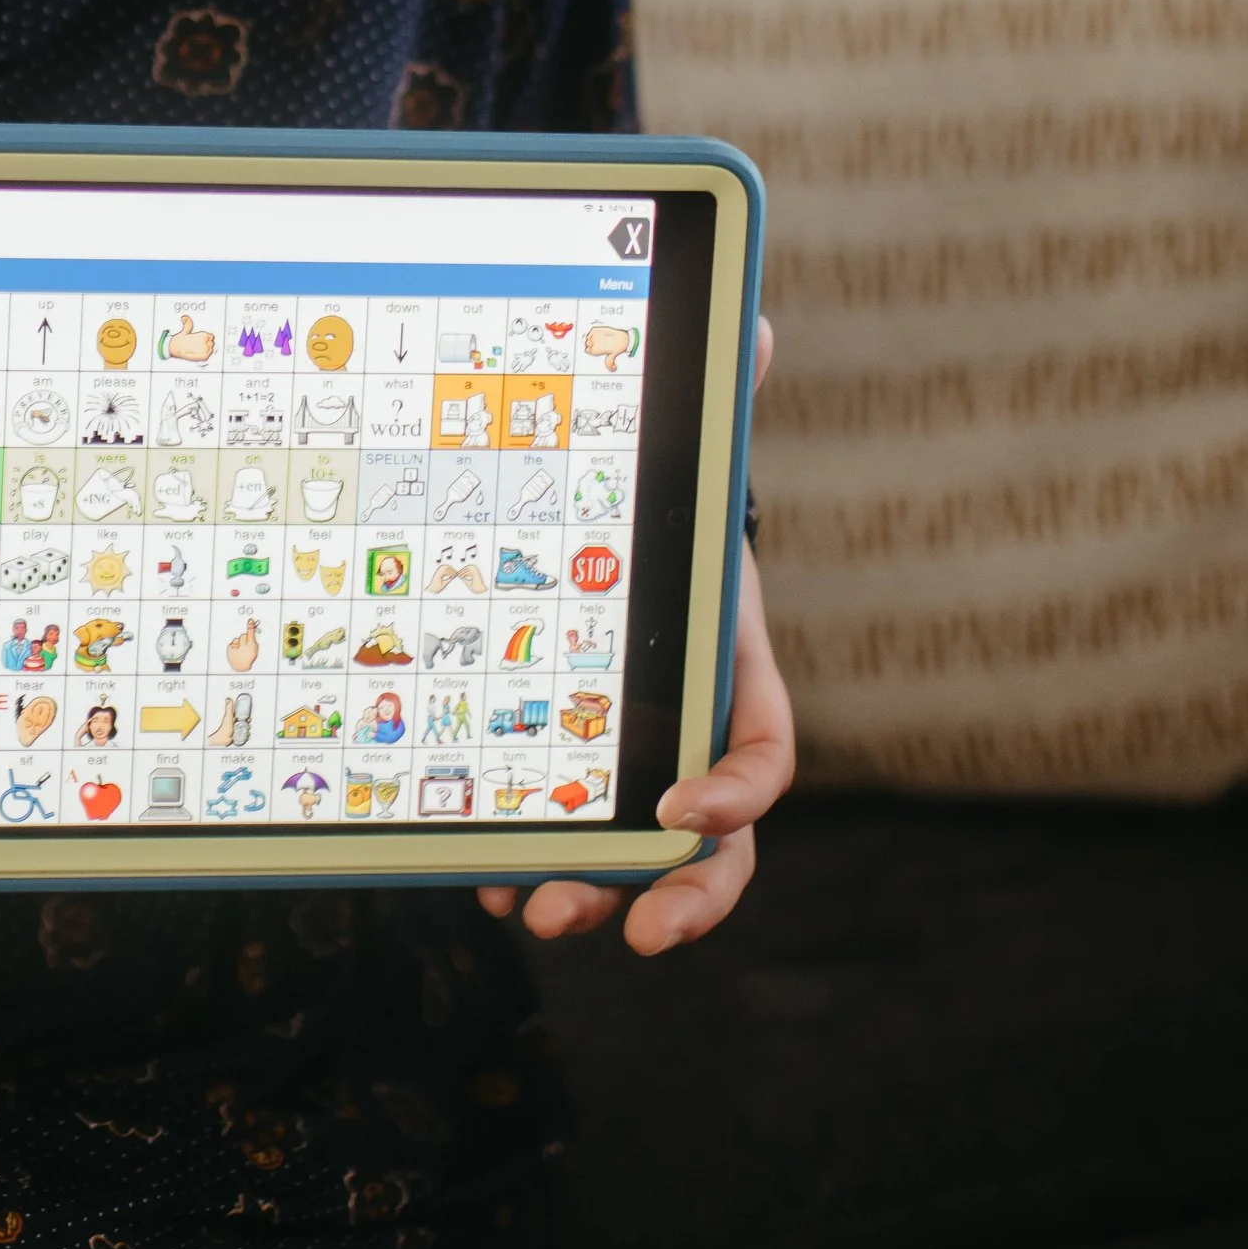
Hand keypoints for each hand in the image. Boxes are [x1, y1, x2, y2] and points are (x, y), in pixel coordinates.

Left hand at [479, 314, 793, 954]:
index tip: (687, 808)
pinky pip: (559, 835)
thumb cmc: (657, 496)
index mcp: (727, 662)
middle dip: (677, 895)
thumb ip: (718, 385)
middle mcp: (688, 726)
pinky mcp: (569, 766)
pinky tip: (483, 879)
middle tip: (627, 928)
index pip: (764, 748)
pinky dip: (526, 862)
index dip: (740, 791)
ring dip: (591, 893)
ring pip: (631, 857)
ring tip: (535, 914)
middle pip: (711, 843)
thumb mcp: (681, 443)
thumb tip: (751, 320)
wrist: (615, 521)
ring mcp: (632, 756)